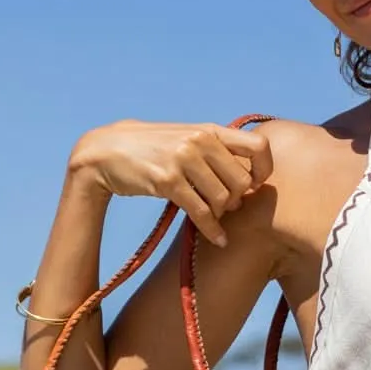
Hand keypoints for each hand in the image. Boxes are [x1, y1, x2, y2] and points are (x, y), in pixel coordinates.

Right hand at [68, 121, 272, 247]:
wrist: (106, 151)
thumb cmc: (149, 149)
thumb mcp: (184, 138)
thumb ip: (212, 150)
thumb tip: (246, 174)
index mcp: (209, 129)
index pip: (258, 147)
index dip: (264, 170)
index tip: (255, 185)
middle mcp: (199, 140)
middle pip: (242, 181)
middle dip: (237, 199)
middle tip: (226, 206)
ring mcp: (183, 159)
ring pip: (223, 199)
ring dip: (221, 215)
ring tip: (214, 218)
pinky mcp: (167, 180)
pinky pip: (201, 212)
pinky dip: (213, 230)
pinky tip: (218, 240)